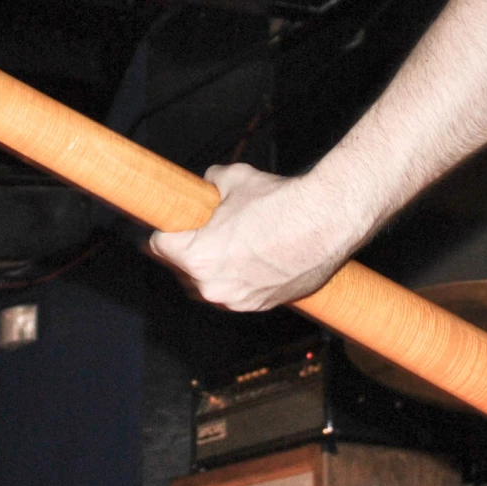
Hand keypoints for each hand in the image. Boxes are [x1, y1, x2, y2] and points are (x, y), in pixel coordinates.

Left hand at [148, 163, 353, 311]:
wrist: (328, 222)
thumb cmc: (283, 205)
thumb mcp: (235, 180)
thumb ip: (212, 183)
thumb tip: (208, 181)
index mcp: (198, 258)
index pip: (158, 248)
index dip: (162, 231)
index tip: (164, 226)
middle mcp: (214, 287)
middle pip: (180, 271)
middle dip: (185, 252)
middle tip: (196, 233)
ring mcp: (238, 301)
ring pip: (208, 286)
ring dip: (210, 270)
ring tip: (225, 246)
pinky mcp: (262, 305)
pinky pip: (236, 294)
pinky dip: (237, 280)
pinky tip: (249, 259)